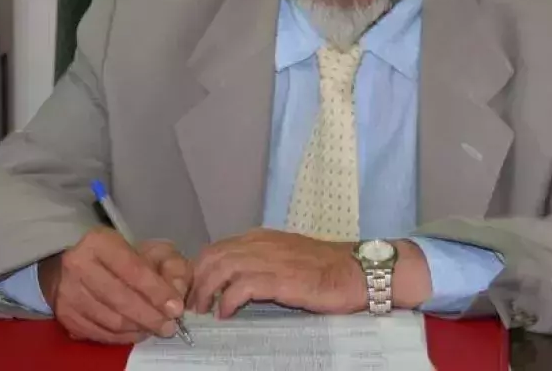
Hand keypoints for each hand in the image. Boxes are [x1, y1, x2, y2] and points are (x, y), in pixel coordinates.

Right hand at [39, 229, 191, 344]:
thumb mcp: (151, 250)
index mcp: (99, 242)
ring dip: (138, 328)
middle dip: (150, 316)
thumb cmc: (123, 257)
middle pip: (120, 298)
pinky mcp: (65, 315)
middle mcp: (77, 265)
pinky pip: (100, 333)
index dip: (157, 292)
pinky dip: (123, 337)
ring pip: (111, 320)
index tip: (176, 308)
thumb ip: (171, 265)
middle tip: (170, 326)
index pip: (132, 270)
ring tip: (156, 327)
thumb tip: (178, 290)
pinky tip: (137, 331)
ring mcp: (68, 292)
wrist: (79, 265)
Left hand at [189, 229, 366, 317]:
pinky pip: (241, 286)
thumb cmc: (325, 269)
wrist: (357, 271)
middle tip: (194, 305)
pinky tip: (227, 313)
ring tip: (206, 311)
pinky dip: (228, 300)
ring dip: (208, 291)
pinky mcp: (280, 278)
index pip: (216, 248)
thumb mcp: (286, 258)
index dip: (200, 271)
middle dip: (197, 281)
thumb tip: (234, 283)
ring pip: (221, 268)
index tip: (196, 291)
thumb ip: (261, 264)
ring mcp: (270, 259)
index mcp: (260, 238)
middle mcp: (261, 243)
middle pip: (212, 256)